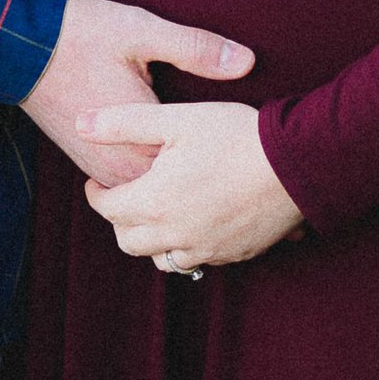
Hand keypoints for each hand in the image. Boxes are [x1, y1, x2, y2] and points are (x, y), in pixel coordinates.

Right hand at [21, 0, 255, 188]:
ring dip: (182, 194)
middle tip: (257, 193)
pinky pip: (131, 192)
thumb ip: (195, 48)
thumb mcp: (143, 32)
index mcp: (139, 140)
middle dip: (212, 191)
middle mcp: (120, 166)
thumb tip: (247, 62)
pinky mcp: (90, 163)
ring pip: (152, 203)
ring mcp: (102, 170)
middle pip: (177, 200)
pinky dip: (157, 189)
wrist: (18, 48)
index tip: (266, 171)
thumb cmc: (81, 36)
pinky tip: (181, 177)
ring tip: (223, 185)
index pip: (197, 177)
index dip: (235, 174)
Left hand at [81, 101, 303, 271]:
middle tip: (128, 196)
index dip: (97, 194)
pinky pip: (196, 259)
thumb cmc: (235, 135)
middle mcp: (175, 235)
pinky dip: (186, 245)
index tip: (98, 183)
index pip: (107, 209)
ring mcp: (206, 250)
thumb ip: (124, 123)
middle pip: (128, 241)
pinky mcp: (233, 255)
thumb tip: (80, 124)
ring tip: (160, 211)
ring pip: (161, 258)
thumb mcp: (176, 119)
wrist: (298, 162)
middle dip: (121, 219)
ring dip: (152, 239)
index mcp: (155, 203)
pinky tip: (195, 220)